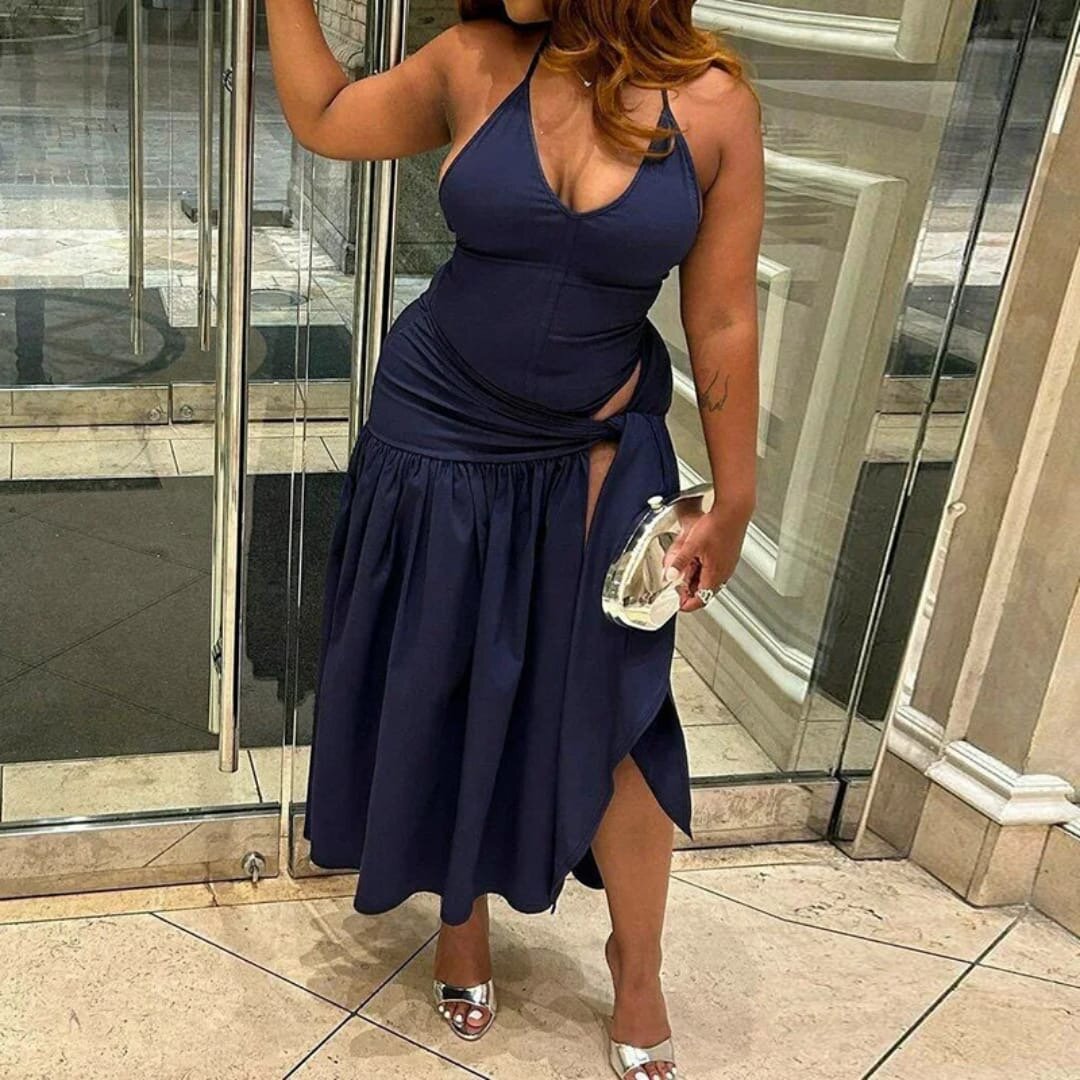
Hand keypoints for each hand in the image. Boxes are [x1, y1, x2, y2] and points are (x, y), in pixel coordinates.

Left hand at [661, 498, 751, 612]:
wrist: (734, 511)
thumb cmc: (717, 525)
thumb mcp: (691, 545)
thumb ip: (679, 562)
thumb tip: (670, 575)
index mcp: (715, 574)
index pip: (701, 600)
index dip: (687, 604)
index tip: (677, 604)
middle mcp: (723, 573)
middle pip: (704, 591)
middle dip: (689, 590)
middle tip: (677, 586)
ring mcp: (728, 565)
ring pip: (709, 580)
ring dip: (696, 579)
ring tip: (685, 571)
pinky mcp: (729, 556)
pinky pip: (715, 570)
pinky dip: (703, 570)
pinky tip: (697, 559)